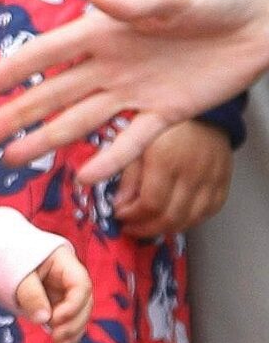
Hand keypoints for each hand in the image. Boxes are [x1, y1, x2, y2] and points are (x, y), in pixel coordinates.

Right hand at [0, 0, 268, 181]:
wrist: (265, 17)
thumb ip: (135, 0)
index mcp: (106, 31)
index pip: (46, 54)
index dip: (10, 72)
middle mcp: (112, 65)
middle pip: (54, 94)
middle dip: (17, 115)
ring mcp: (136, 91)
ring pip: (81, 122)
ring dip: (47, 141)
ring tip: (15, 159)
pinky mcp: (167, 112)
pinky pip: (133, 141)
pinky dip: (111, 159)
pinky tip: (85, 176)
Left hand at [11, 243, 91, 342]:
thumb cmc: (4, 260)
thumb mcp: (15, 275)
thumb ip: (31, 295)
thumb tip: (44, 319)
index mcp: (63, 262)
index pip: (80, 284)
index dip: (74, 304)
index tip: (56, 320)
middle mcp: (68, 278)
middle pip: (83, 302)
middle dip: (74, 323)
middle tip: (58, 338)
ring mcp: (63, 292)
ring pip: (77, 315)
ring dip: (72, 333)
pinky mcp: (56, 305)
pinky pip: (65, 321)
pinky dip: (65, 335)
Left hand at [111, 119, 231, 238]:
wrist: (201, 113)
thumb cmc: (162, 128)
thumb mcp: (135, 145)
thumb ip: (126, 177)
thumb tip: (119, 206)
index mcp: (166, 161)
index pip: (150, 205)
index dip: (132, 217)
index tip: (119, 216)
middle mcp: (192, 172)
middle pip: (171, 218)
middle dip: (145, 228)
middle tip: (130, 226)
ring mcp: (211, 178)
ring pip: (190, 220)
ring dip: (166, 228)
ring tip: (148, 224)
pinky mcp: (224, 181)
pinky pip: (209, 212)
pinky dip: (189, 220)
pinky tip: (173, 217)